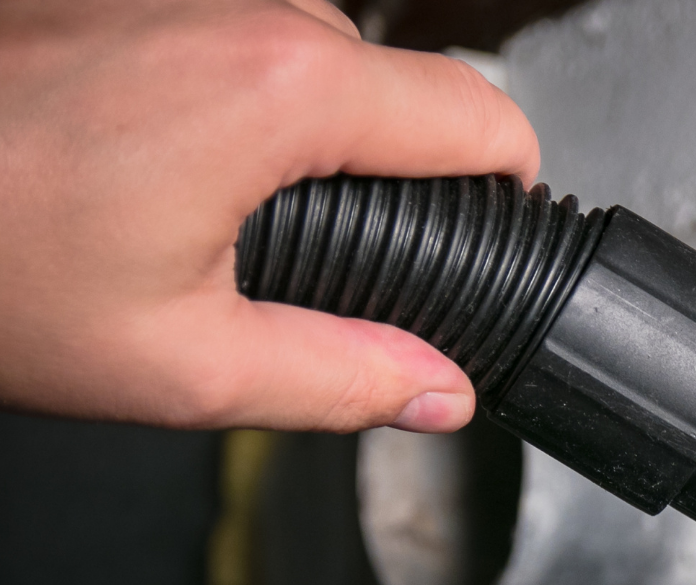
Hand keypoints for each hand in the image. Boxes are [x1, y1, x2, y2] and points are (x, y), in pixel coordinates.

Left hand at [0, 0, 538, 431]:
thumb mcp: (178, 364)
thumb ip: (342, 379)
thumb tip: (437, 390)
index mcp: (283, 91)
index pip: (480, 113)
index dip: (509, 182)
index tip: (495, 224)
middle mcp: (241, 3)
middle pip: (393, 83)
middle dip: (379, 169)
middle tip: (293, 258)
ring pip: (306, 46)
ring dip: (290, 125)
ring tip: (190, 206)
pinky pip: (225, 25)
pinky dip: (218, 87)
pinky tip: (141, 154)